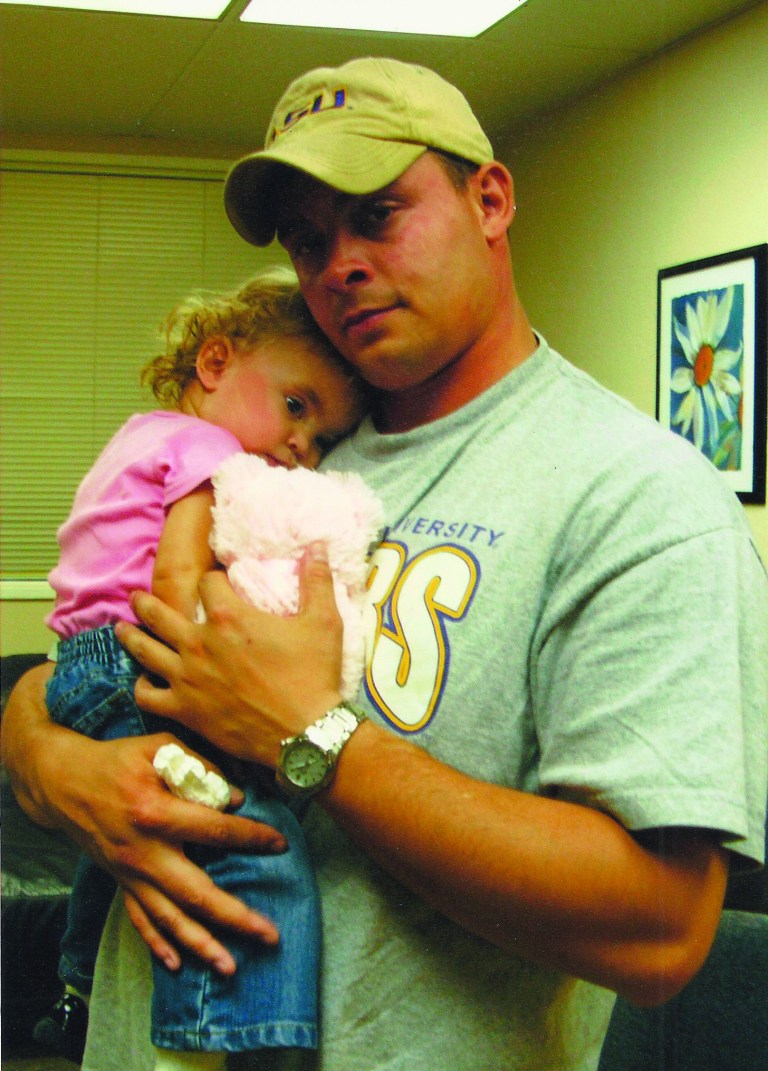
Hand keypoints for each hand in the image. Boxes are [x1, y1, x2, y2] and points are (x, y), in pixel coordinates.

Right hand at [1, 670, 285, 972]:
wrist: (63, 781)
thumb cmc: (117, 759)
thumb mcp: (158, 746)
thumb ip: (199, 766)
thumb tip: (236, 797)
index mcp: (155, 811)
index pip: (214, 829)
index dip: (250, 837)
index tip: (280, 844)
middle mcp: (143, 850)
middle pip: (195, 891)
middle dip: (234, 916)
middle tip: (269, 934)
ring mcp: (130, 872)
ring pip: (168, 917)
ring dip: (201, 944)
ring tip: (230, 966)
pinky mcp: (120, 882)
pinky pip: (139, 919)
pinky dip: (157, 944)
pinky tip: (178, 964)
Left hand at [116, 544, 343, 766]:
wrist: (305, 734)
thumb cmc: (314, 676)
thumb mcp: (324, 622)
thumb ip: (317, 581)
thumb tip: (318, 546)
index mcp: (229, 617)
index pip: (207, 583)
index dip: (213, 579)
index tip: (216, 583)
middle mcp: (199, 643)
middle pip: (159, 613)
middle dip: (146, 602)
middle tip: (136, 597)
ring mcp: (186, 678)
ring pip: (144, 650)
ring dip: (130, 635)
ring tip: (121, 628)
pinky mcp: (184, 710)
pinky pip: (147, 694)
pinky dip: (142, 685)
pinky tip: (143, 680)